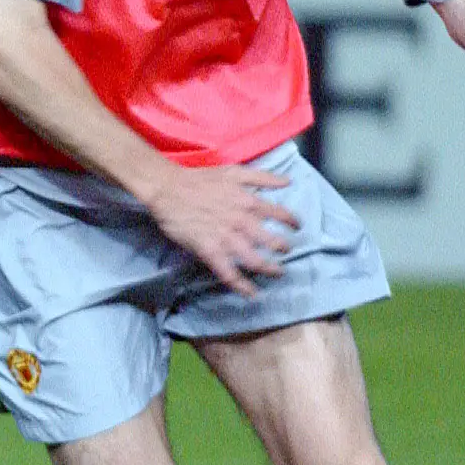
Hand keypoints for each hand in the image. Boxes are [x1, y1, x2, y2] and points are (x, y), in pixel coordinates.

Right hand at [144, 162, 297, 295]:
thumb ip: (263, 176)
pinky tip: (251, 294)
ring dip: (269, 270)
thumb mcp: (234, 171)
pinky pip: (229, 273)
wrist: (167, 188)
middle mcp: (242, 223)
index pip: (281, 215)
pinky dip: (241, 286)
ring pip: (255, 261)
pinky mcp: (209, 251)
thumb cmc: (198, 179)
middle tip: (286, 252)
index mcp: (249, 203)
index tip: (297, 228)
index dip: (292, 223)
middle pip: (272, 243)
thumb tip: (288, 181)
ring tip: (277, 273)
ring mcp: (226, 239)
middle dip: (283, 249)